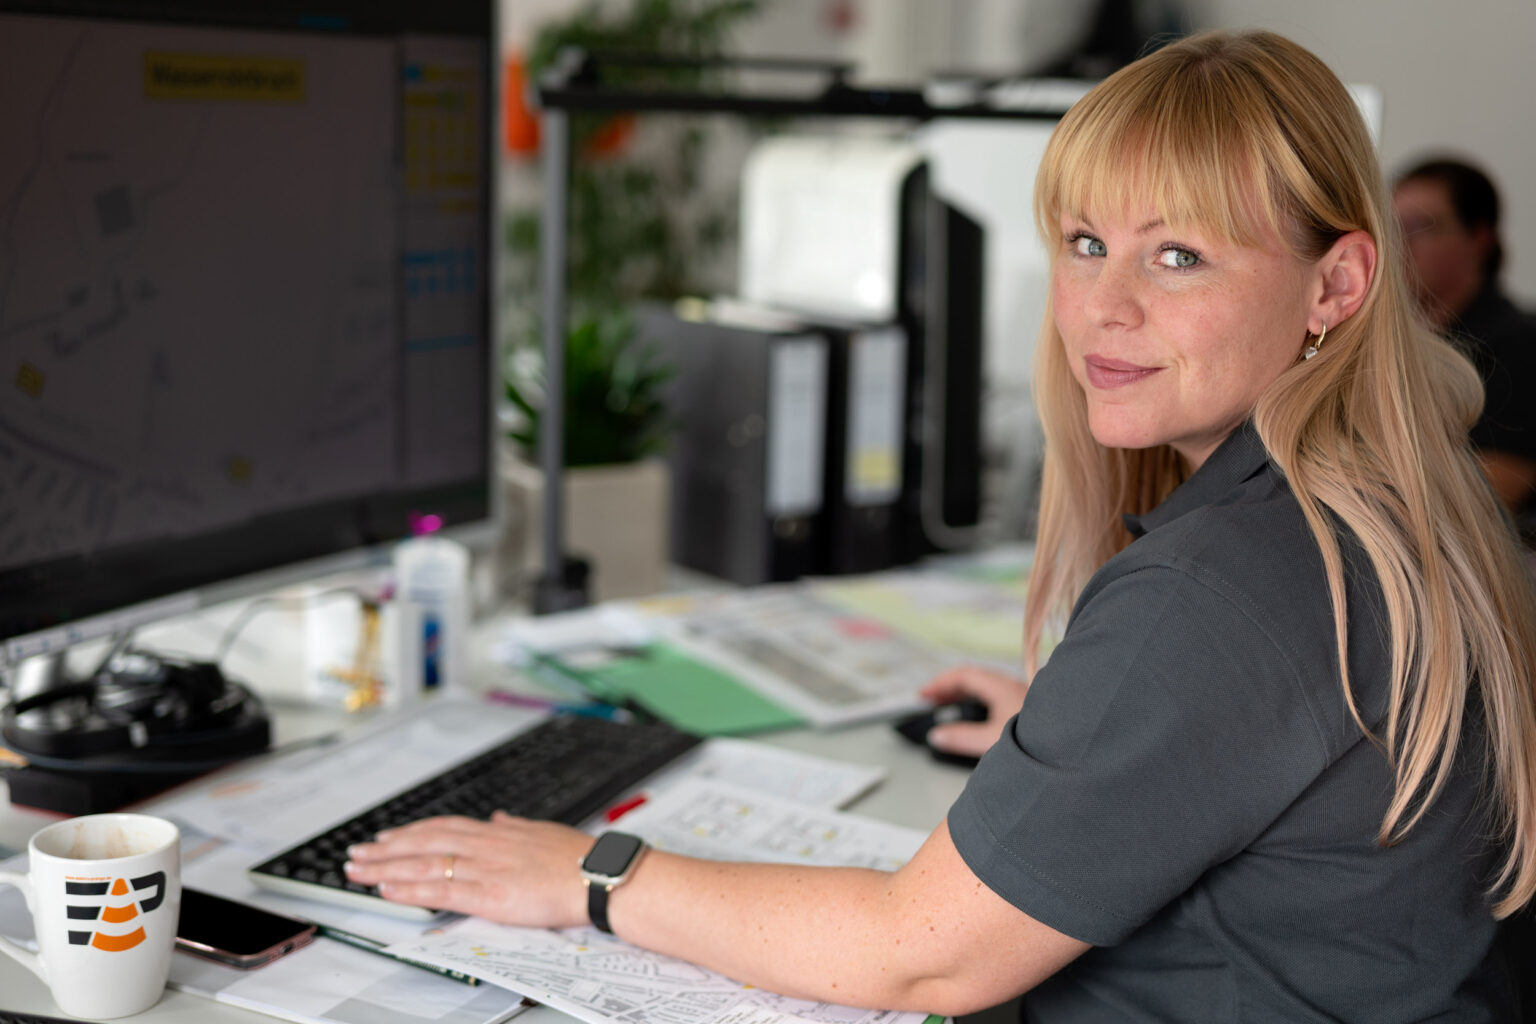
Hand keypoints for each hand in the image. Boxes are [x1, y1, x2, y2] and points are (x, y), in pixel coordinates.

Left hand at [344, 813, 592, 927]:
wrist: (597, 875)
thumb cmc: (577, 857)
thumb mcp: (542, 832)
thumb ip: (516, 826)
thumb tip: (500, 818)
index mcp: (497, 832)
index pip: (442, 828)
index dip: (410, 832)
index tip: (387, 837)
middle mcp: (484, 845)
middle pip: (423, 843)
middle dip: (385, 849)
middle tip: (356, 854)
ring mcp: (484, 868)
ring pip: (423, 864)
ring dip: (386, 867)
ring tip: (358, 872)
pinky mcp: (488, 894)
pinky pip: (439, 890)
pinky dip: (409, 890)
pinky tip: (387, 890)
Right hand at [917, 666, 1028, 758]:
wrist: (1077, 749)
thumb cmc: (1038, 740)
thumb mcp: (991, 740)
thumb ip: (961, 738)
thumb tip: (936, 735)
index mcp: (1002, 686)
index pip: (963, 674)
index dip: (939, 683)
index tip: (921, 696)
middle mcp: (1013, 687)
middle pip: (975, 679)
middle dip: (950, 689)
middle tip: (930, 703)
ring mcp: (1024, 698)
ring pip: (988, 690)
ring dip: (966, 697)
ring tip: (949, 712)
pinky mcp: (1032, 711)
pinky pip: (998, 700)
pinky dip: (981, 706)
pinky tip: (980, 722)